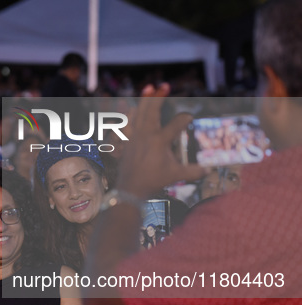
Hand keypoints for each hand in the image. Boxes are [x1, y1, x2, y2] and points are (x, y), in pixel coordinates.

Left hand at [116, 83, 205, 198]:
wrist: (131, 189)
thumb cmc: (154, 181)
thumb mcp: (176, 176)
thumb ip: (193, 171)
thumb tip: (208, 170)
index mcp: (159, 141)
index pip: (175, 124)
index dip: (183, 119)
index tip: (189, 117)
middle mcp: (146, 135)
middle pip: (152, 111)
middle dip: (158, 97)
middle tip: (165, 85)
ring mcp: (135, 137)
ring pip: (139, 113)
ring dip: (144, 100)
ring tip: (149, 87)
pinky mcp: (127, 141)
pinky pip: (127, 123)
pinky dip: (130, 114)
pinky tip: (132, 107)